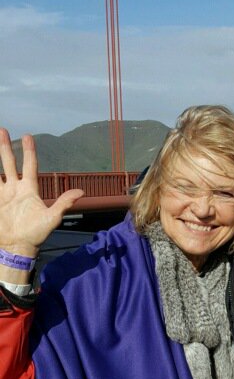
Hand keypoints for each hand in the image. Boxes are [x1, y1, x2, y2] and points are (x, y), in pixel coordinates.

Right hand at [0, 129, 83, 255]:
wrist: (17, 248)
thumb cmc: (36, 234)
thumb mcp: (52, 218)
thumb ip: (63, 203)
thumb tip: (81, 192)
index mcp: (29, 189)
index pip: (29, 165)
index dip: (29, 151)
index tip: (27, 136)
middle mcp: (16, 189)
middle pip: (10, 163)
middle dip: (6, 147)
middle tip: (3, 130)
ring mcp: (4, 195)